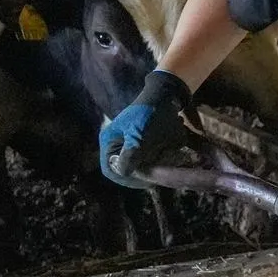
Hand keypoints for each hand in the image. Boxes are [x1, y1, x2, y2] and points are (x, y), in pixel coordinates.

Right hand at [98, 70, 191, 188]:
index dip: (127, 179)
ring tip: (164, 157)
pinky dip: (159, 156)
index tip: (146, 181)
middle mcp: (116, 143)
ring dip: (153, 164)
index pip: (111, 170)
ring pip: (139, 164)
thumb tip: (122, 173)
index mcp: (109, 141)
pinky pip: (149, 156)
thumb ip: (130, 157)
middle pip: (126, 169)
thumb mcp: (139, 138)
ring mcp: (129, 142)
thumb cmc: (150, 116)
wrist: (166, 95)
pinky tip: (168, 150)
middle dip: (143, 171)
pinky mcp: (143, 140)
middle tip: (158, 171)